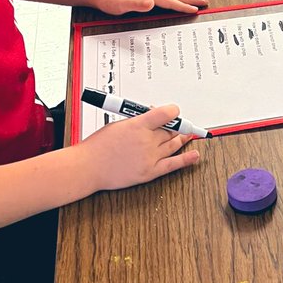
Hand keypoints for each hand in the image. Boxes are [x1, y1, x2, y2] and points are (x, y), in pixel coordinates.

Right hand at [80, 104, 200, 190]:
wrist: (88, 167)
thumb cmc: (98, 146)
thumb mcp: (118, 124)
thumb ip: (137, 121)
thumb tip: (152, 119)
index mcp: (138, 125)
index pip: (165, 114)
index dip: (173, 111)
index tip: (175, 111)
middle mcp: (146, 140)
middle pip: (170, 130)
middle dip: (174, 126)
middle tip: (178, 124)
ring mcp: (150, 157)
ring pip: (173, 144)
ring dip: (182, 138)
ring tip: (187, 134)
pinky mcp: (150, 171)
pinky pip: (173, 164)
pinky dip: (186, 159)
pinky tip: (195, 154)